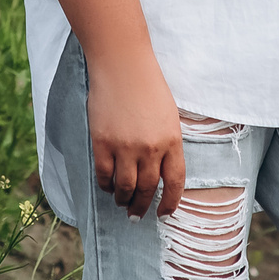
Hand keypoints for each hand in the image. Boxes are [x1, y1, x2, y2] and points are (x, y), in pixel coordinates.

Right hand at [88, 57, 185, 218]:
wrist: (122, 65)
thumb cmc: (147, 86)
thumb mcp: (168, 116)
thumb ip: (167, 144)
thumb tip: (160, 172)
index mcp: (172, 140)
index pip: (175, 182)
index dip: (170, 203)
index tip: (163, 213)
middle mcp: (151, 148)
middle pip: (148, 189)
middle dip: (142, 207)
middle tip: (136, 214)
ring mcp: (126, 147)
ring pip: (125, 187)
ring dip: (123, 200)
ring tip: (122, 202)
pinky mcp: (103, 143)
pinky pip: (104, 175)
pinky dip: (106, 185)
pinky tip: (107, 186)